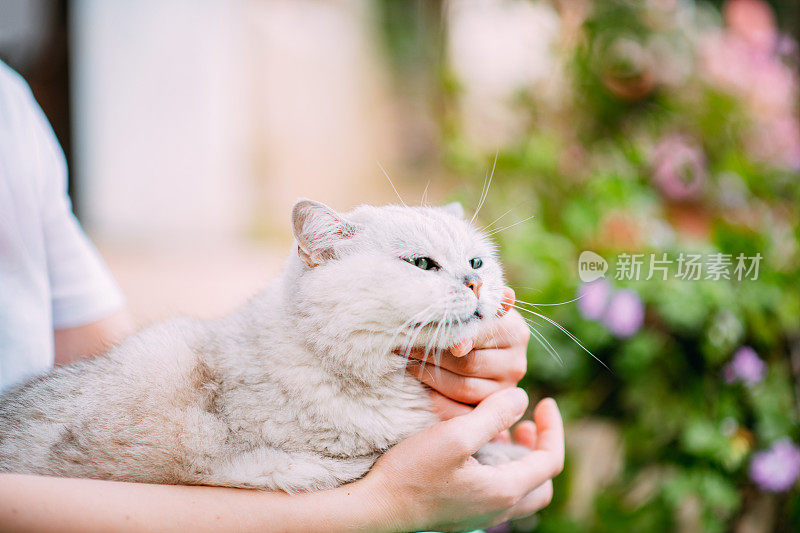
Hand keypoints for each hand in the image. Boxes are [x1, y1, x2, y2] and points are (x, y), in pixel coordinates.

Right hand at [362, 388, 563, 531]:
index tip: (545, 402)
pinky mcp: (463, 513)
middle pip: (542, 482)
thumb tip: (522, 398)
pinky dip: (500, 468)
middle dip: (542, 449)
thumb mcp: (454, 435)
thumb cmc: (413, 471)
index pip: (550, 461)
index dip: (553, 429)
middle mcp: (498, 509)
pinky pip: (496, 493)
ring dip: (520, 458)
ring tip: (502, 429)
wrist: (376, 508)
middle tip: (528, 423)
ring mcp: (479, 515)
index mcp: (504, 490)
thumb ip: (493, 415)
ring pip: (520, 489)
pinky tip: (476, 447)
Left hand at [406, 287, 529, 419]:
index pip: (480, 334)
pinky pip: (458, 411)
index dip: (450, 335)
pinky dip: (434, 399)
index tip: (424, 333)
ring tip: (405, 361)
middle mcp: (516, 364)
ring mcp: (503, 392)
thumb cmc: (473, 321)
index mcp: (516, 333)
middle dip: (431, 355)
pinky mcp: (487, 411)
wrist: (480, 349)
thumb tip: (507, 296)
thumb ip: (485, 300)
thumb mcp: (479, 307)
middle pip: (468, 364)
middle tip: (404, 346)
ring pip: (461, 388)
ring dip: (428, 375)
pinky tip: (415, 386)